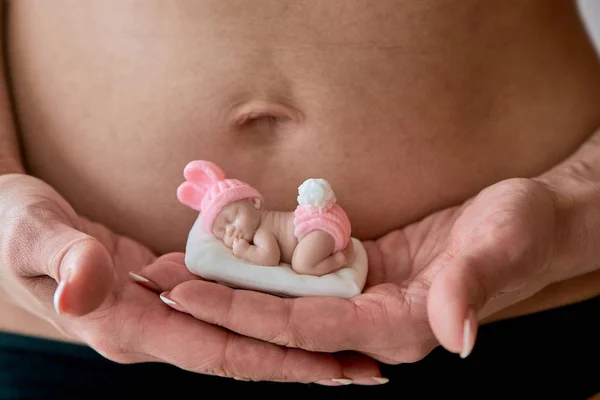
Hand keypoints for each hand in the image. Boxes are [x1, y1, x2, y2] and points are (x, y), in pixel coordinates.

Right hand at [0, 173, 381, 382]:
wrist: (2, 224)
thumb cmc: (8, 227)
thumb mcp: (26, 234)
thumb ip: (61, 257)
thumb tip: (91, 281)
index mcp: (124, 326)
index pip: (215, 352)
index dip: (274, 363)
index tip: (331, 372)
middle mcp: (152, 331)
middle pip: (241, 353)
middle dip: (302, 364)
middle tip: (366, 367)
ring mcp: (162, 314)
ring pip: (241, 333)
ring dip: (295, 341)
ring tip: (353, 346)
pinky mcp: (168, 291)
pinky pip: (228, 307)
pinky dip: (267, 311)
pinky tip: (302, 305)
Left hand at [136, 177, 569, 364]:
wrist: (528, 221)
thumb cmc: (519, 234)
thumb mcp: (498, 251)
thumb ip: (468, 292)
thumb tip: (455, 337)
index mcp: (395, 326)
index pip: (301, 329)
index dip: (241, 313)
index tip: (186, 293)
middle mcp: (371, 320)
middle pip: (279, 316)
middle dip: (217, 300)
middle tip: (157, 278)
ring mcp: (364, 296)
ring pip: (285, 294)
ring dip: (232, 280)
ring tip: (177, 262)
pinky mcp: (364, 270)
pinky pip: (306, 270)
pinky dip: (267, 259)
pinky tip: (230, 244)